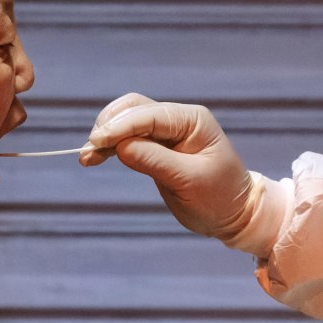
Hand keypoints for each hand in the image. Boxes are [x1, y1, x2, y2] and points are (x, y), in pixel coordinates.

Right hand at [79, 95, 256, 240]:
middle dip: (109, 127)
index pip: (150, 115)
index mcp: (193, 120)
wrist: (234, 213)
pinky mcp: (157, 146)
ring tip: (88, 157)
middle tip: (89, 152)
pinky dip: (111, 145)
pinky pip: (128, 137)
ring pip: (127, 120)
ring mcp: (167, 131)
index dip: (121, 127)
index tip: (97, 142)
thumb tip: (121, 147)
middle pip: (134, 109)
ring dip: (106, 135)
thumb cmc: (219, 197)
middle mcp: (179, 119)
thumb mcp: (190, 181)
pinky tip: (95, 157)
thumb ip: (156, 161)